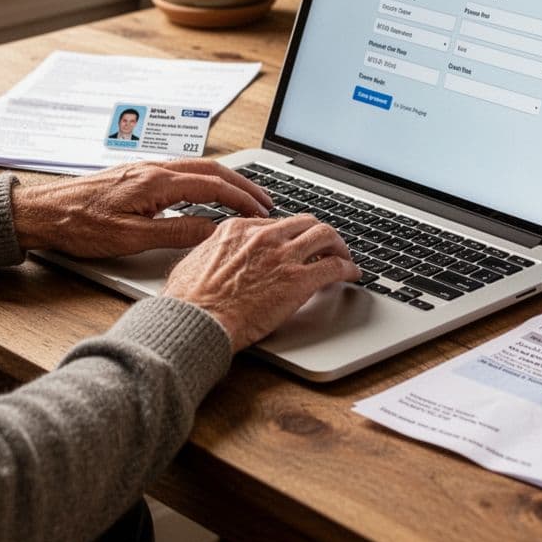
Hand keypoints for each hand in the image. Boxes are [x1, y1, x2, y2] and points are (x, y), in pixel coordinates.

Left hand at [11, 159, 272, 257]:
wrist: (41, 212)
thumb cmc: (78, 225)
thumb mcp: (130, 239)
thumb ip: (176, 233)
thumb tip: (212, 230)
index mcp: (156, 182)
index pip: (213, 186)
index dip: (242, 198)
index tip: (261, 211)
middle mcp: (153, 169)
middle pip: (211, 170)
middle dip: (242, 185)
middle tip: (264, 202)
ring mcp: (144, 170)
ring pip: (197, 169)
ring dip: (224, 182)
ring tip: (243, 198)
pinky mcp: (135, 176)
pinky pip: (181, 173)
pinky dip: (204, 182)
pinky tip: (206, 196)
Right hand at [163, 215, 360, 350]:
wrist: (198, 319)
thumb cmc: (189, 301)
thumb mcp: (192, 263)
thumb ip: (209, 254)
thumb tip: (210, 258)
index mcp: (237, 229)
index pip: (275, 223)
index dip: (290, 235)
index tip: (295, 244)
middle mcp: (263, 235)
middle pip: (304, 222)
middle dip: (319, 233)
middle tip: (326, 246)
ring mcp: (283, 255)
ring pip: (325, 236)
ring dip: (338, 246)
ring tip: (343, 257)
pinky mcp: (299, 279)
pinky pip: (334, 266)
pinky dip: (348, 268)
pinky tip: (352, 275)